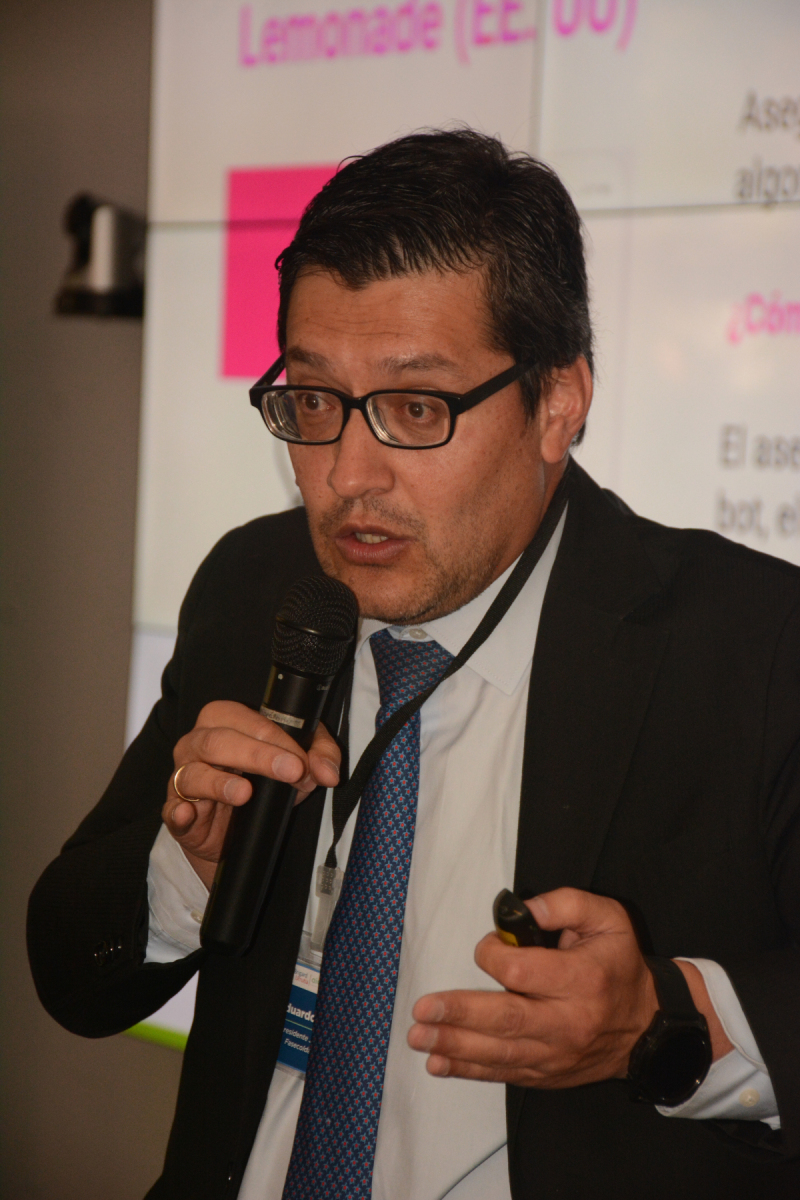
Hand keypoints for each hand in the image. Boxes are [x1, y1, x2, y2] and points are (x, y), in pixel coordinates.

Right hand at [162, 700, 340, 888]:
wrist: (236, 833)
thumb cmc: (262, 785)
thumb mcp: (296, 766)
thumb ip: (319, 757)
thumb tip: (329, 772)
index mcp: (224, 722)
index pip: (249, 722)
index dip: (278, 740)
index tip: (302, 761)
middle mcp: (197, 744)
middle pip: (219, 741)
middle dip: (257, 755)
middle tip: (290, 772)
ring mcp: (182, 777)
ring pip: (194, 773)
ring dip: (220, 783)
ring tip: (245, 793)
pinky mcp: (175, 812)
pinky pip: (172, 810)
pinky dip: (178, 812)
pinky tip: (187, 814)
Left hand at [408, 888, 658, 1086]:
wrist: (645, 1027)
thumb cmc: (618, 965)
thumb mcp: (608, 919)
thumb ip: (566, 903)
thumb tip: (524, 910)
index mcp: (582, 980)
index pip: (522, 971)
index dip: (494, 954)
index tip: (488, 946)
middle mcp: (567, 1022)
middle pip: (506, 1020)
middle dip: (459, 1015)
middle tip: (422, 1010)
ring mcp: (555, 1054)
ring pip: (499, 1053)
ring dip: (454, 1046)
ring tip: (419, 1037)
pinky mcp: (546, 1073)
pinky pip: (503, 1074)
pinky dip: (468, 1070)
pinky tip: (438, 1063)